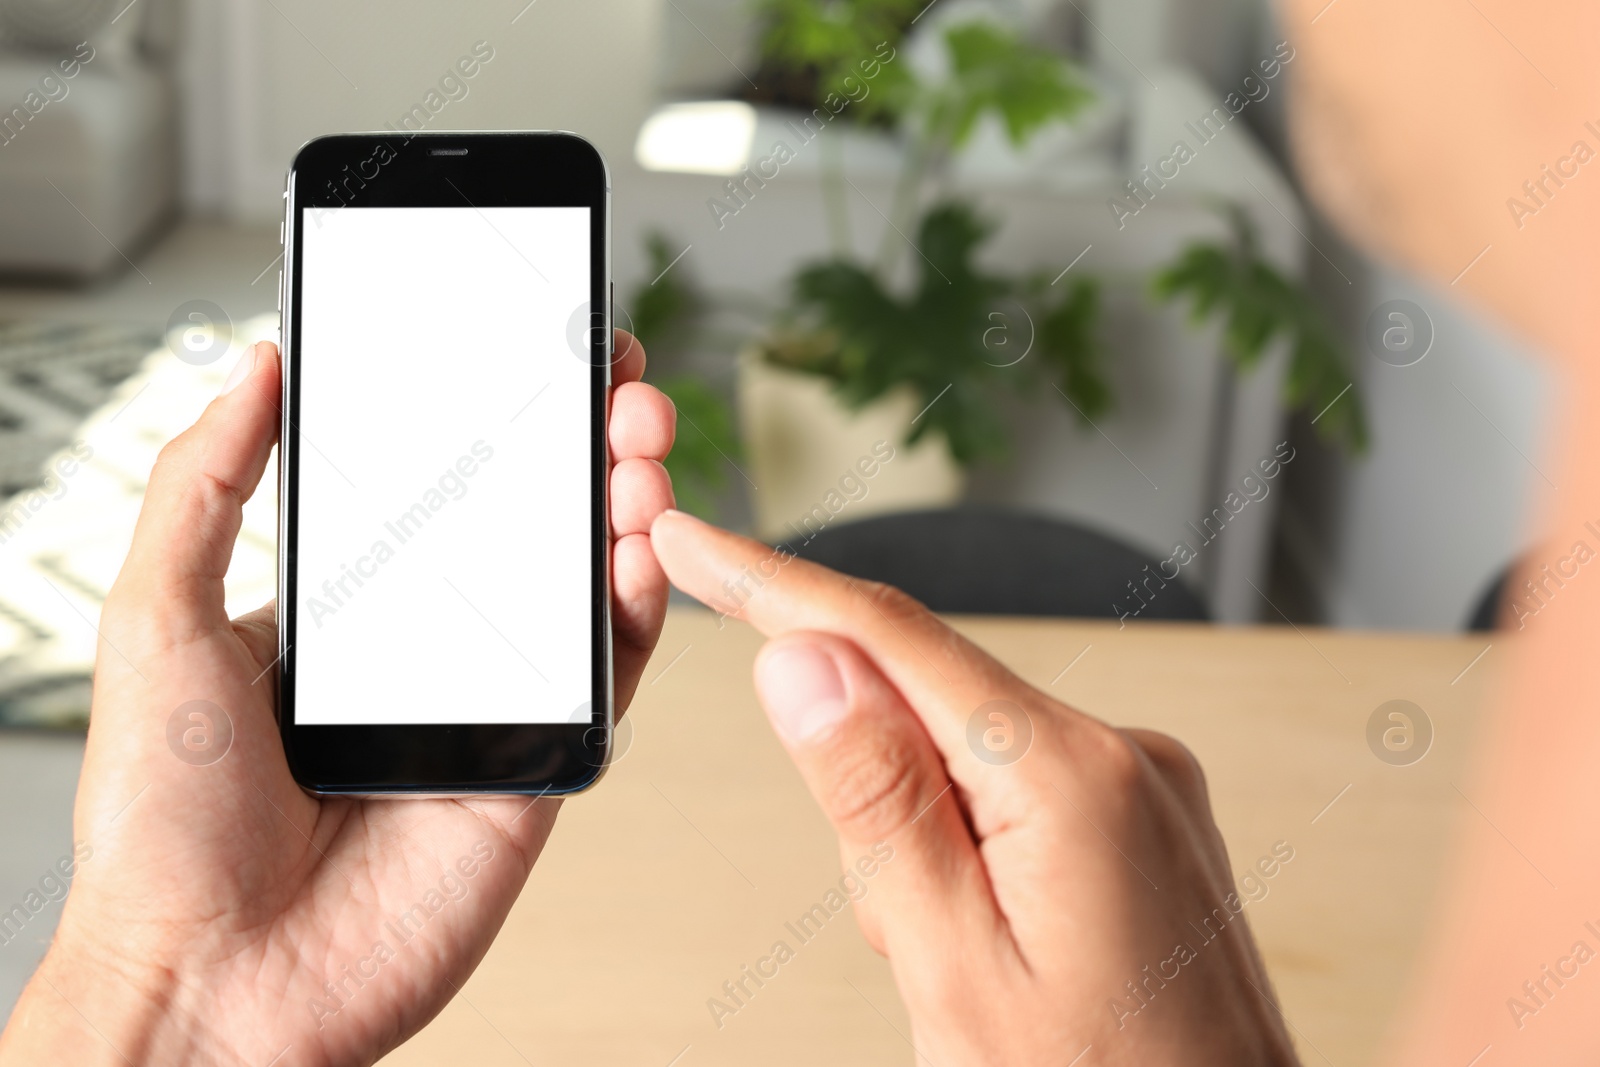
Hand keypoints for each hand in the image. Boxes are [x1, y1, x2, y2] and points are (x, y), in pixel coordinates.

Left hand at [0, 333, 675, 1066]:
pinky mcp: (540, 771)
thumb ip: (202, 487)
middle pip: (533, 526)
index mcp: (350, 610)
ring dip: (625, 505)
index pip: (445, 489)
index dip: (499, 417)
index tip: (538, 352)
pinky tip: (637, 546)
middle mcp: (434, 650)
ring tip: (635, 442)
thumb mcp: (155, 620)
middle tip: (611, 382)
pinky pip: (605, 677)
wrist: (209, 982)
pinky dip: (636, 606)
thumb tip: (249, 370)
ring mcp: (493, 708)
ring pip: (584, 588)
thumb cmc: (160, 822)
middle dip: (583, 444)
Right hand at [650, 510, 1299, 1065]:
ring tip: (967, 970)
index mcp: (1072, 777)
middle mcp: (1124, 755)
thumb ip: (875, 804)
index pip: (887, 634)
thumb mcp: (953, 968)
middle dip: (870, 798)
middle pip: (925, 705)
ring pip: (964, 758)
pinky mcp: (1145, 818)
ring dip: (923, 845)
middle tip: (899, 931)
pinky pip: (1015, 793)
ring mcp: (1144, 785)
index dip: (772, 582)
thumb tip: (803, 657)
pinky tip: (999, 945)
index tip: (691, 540)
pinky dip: (970, 853)